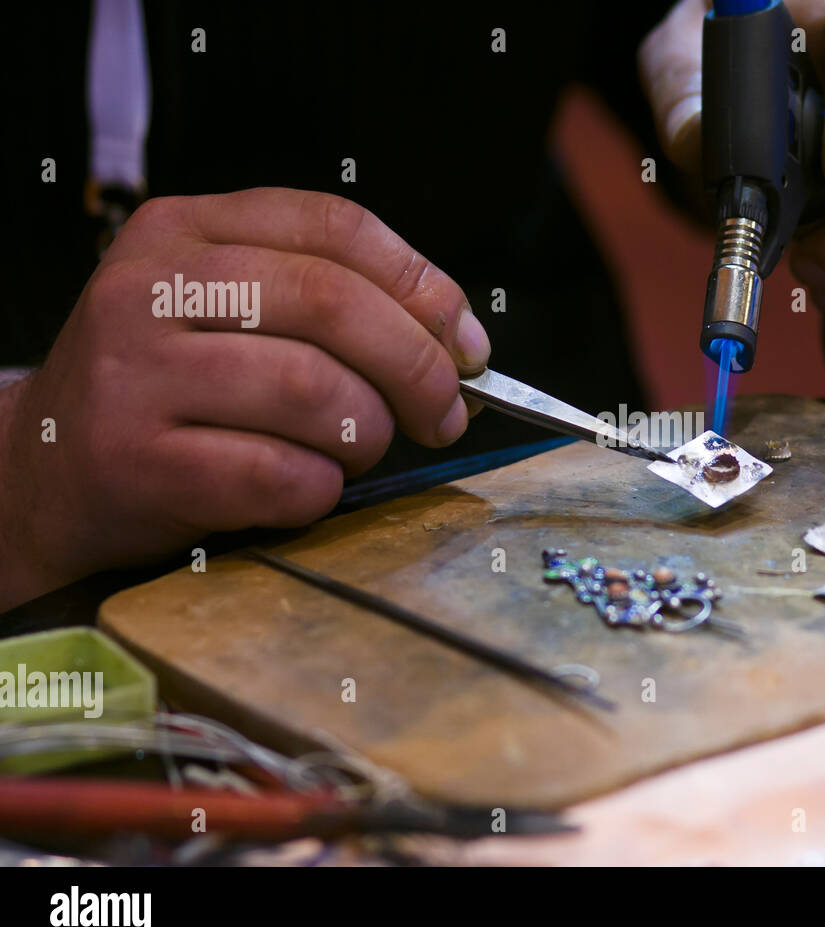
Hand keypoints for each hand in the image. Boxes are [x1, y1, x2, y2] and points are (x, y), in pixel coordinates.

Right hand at [0, 187, 489, 608]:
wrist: (45, 471)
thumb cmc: (170, 392)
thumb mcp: (228, 313)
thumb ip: (329, 304)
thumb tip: (460, 344)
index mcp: (186, 229)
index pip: (336, 227)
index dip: (424, 287)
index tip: (468, 344)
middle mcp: (153, 287)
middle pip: (336, 304)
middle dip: (418, 368)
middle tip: (444, 415)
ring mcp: (137, 374)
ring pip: (317, 392)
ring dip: (368, 435)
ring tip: (356, 451)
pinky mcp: (137, 461)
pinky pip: (281, 475)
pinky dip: (321, 489)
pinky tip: (306, 488)